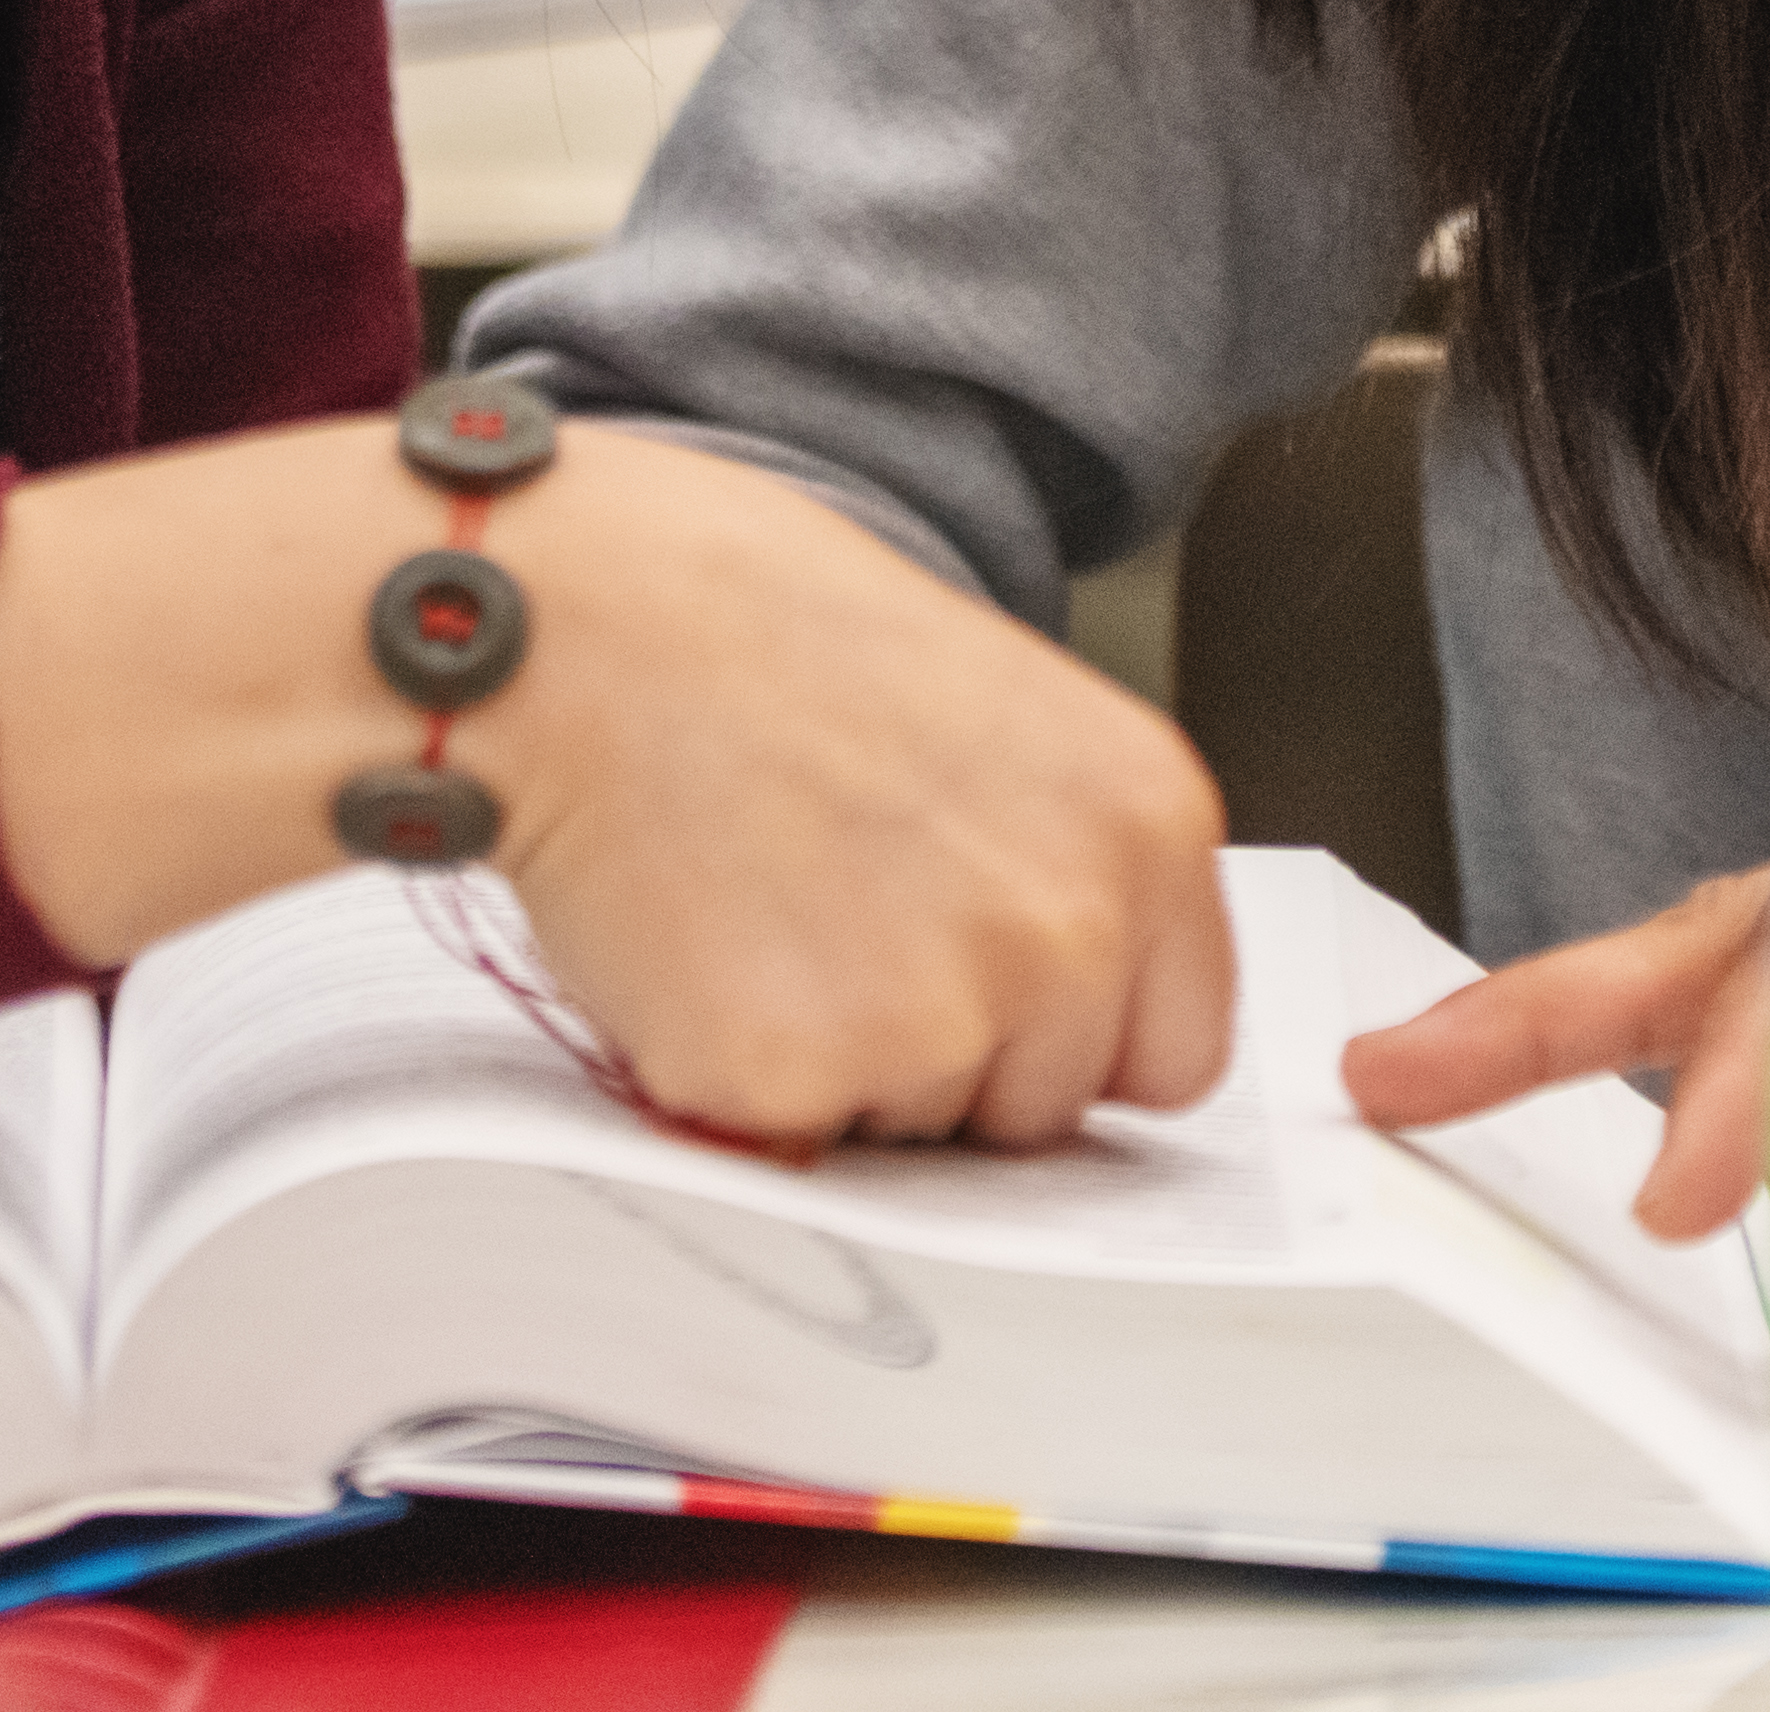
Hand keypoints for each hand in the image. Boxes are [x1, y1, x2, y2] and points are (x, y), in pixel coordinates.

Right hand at [0, 421, 1236, 1149]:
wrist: (592, 625)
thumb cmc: (765, 637)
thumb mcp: (1003, 717)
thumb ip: (1070, 866)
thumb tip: (1081, 1010)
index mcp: (1147, 824)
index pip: (1177, 1052)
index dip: (1077, 1043)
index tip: (1004, 1008)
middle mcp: (1071, 928)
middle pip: (1047, 1114)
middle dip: (958, 1064)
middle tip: (847, 926)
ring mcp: (941, 1016)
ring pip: (922, 1139)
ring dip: (850, 1071)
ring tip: (773, 912)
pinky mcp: (798, 1081)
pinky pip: (796, 1143)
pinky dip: (742, 1081)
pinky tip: (711, 948)